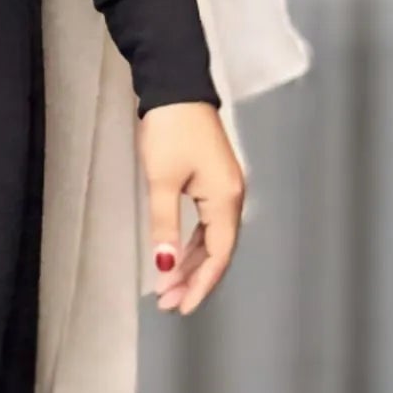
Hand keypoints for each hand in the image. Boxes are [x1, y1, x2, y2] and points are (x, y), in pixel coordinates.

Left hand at [140, 102, 244, 317]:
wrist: (176, 87)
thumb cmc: (170, 129)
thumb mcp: (161, 180)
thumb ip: (164, 226)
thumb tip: (165, 266)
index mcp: (225, 198)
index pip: (218, 254)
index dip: (201, 284)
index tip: (181, 306)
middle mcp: (232, 196)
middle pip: (217, 250)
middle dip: (193, 278)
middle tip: (168, 303)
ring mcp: (224, 188)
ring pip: (212, 238)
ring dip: (190, 262)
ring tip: (168, 287)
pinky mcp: (213, 180)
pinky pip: (207, 223)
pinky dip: (192, 242)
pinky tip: (176, 256)